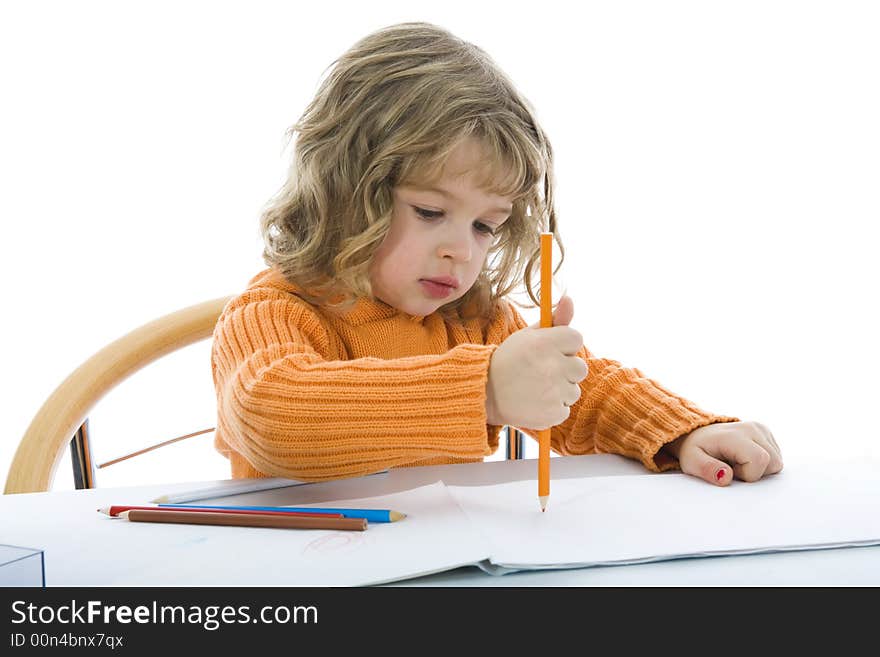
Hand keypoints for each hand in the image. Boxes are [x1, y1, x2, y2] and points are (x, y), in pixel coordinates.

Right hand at [485, 295, 587, 428]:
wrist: (485, 393)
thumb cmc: (509, 361)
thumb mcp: (528, 336)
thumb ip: (554, 320)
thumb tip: (570, 298)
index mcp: (544, 343)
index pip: (576, 338)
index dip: (565, 345)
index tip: (551, 351)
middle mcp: (551, 366)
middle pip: (580, 367)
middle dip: (565, 369)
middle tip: (542, 372)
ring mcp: (553, 392)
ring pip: (574, 390)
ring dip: (560, 390)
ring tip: (536, 388)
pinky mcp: (553, 413)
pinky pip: (565, 408)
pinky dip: (553, 408)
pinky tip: (535, 402)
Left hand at [663, 421, 782, 485]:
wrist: (695, 434)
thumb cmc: (694, 450)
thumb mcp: (691, 462)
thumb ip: (707, 469)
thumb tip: (726, 477)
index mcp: (734, 435)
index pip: (760, 460)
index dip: (747, 474)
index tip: (729, 470)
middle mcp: (751, 428)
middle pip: (773, 463)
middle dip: (755, 473)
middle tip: (732, 467)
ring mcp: (760, 429)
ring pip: (777, 462)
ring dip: (759, 468)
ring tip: (737, 462)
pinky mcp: (765, 432)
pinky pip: (775, 457)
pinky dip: (762, 462)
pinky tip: (744, 457)